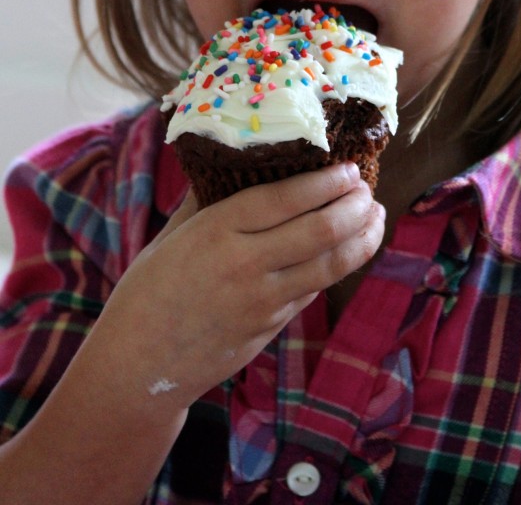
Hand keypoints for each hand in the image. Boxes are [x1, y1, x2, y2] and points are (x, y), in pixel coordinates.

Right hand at [93, 163, 383, 414]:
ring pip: (330, 265)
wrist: (137, 366)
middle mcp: (245, 265)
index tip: (349, 168)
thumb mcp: (172, 235)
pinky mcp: (271, 329)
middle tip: (368, 190)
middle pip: (320, 230)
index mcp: (217, 231)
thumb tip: (238, 161)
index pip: (286, 198)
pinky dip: (336, 266)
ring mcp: (263, 302)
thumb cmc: (147, 292)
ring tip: (376, 217)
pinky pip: (312, 290)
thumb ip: (207, 199)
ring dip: (362, 238)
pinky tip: (347, 249)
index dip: (325, 182)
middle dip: (355, 206)